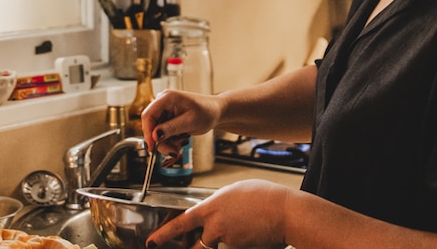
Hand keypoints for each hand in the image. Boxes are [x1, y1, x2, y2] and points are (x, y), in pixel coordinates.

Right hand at [141, 89, 219, 154]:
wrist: (216, 113)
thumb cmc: (207, 112)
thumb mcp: (190, 122)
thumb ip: (171, 128)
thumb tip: (154, 135)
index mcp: (167, 97)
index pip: (148, 115)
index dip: (147, 132)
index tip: (152, 148)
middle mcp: (162, 102)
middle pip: (151, 125)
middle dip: (161, 141)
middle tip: (173, 151)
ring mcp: (164, 111)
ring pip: (156, 132)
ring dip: (167, 142)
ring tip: (182, 142)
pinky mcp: (167, 118)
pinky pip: (162, 133)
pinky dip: (170, 140)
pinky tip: (182, 138)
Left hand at [146, 180, 287, 248]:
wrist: (285, 211)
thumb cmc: (264, 197)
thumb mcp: (234, 192)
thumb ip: (219, 204)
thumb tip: (213, 213)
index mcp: (211, 207)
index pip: (180, 223)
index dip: (163, 234)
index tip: (151, 241)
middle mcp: (215, 225)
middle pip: (193, 244)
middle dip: (188, 247)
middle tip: (179, 246)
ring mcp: (226, 239)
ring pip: (211, 247)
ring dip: (214, 243)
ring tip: (233, 228)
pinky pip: (231, 248)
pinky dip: (236, 242)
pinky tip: (250, 232)